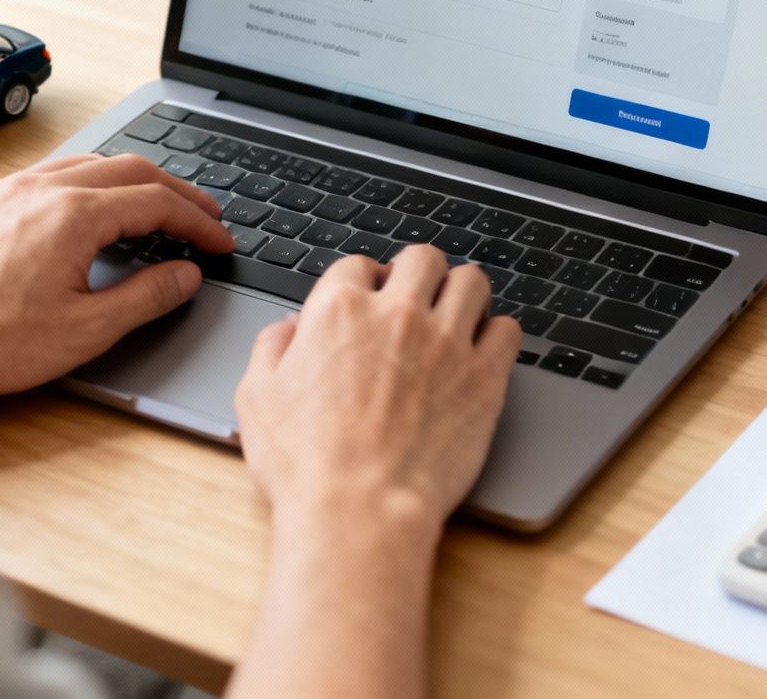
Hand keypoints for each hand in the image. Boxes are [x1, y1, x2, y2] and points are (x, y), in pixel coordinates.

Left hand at [0, 152, 234, 397]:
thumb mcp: (85, 331)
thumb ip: (146, 297)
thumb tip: (185, 275)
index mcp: (74, 215)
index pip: (158, 202)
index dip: (199, 222)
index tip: (221, 243)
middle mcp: (45, 188)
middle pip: (132, 169)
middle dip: (178, 192)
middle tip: (205, 219)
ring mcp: (13, 189)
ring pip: (93, 164)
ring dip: (136, 182)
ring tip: (161, 210)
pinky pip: (58, 172)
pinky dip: (96, 183)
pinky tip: (98, 210)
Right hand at [233, 245, 520, 532]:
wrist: (360, 509)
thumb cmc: (306, 464)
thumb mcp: (257, 397)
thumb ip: (271, 348)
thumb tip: (288, 329)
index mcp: (340, 310)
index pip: (359, 265)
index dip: (363, 283)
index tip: (368, 302)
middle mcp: (397, 314)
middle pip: (423, 258)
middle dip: (418, 274)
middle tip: (416, 300)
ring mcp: (446, 342)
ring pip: (472, 281)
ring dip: (462, 294)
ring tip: (455, 317)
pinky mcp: (484, 376)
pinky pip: (509, 329)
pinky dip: (498, 334)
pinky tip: (484, 352)